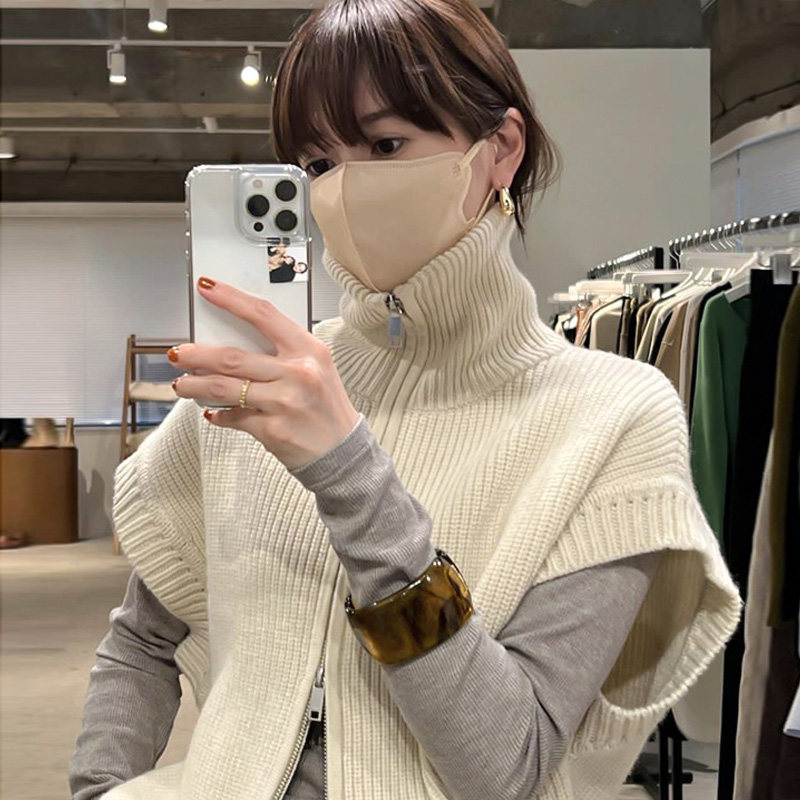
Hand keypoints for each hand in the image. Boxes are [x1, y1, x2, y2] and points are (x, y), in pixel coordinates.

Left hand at [169, 276, 359, 470]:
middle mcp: (297, 373)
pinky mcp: (272, 430)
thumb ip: (282, 353)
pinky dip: (217, 414)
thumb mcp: (317, 368)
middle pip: (233, 357)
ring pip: (224, 388)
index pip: (263, 315)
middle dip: (197, 354)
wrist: (342, 451)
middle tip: (177, 353)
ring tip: (181, 384)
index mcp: (308, 350)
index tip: (208, 289)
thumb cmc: (326, 406)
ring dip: (195, 385)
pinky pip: (233, 417)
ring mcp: (284, 402)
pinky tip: (211, 412)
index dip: (231, 300)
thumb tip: (234, 344)